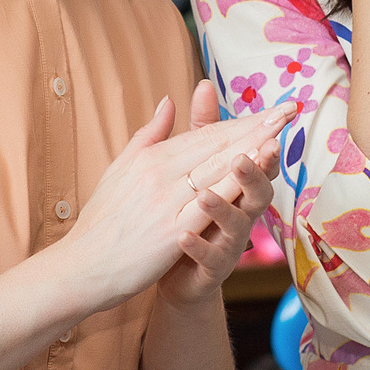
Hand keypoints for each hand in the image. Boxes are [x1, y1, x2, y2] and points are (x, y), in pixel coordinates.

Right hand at [50, 84, 289, 312]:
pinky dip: (233, 187)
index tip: (270, 110)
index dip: (240, 121)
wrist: (81, 267)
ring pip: (216, 169)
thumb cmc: (100, 222)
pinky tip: (255, 177)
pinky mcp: (170, 230)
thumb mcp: (120, 169)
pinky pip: (208, 203)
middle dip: (255, 127)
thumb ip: (148, 135)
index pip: (204, 134)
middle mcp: (159, 172)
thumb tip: (168, 101)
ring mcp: (165, 200)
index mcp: (150, 157)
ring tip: (281, 134)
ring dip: (251, 150)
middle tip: (288, 111)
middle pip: (216, 145)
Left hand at [159, 80, 281, 306]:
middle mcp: (241, 212)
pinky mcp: (211, 269)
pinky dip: (196, 247)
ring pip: (237, 225)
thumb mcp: (193, 165)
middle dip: (258, 170)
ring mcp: (229, 242)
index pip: (256, 156)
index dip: (268, 136)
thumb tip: (205, 82)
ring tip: (204, 195)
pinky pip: (208, 258)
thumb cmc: (189, 210)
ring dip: (223, 208)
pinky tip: (182, 237)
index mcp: (237, 185)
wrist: (172, 270)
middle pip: (258, 189)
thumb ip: (202, 129)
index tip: (282, 114)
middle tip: (256, 152)